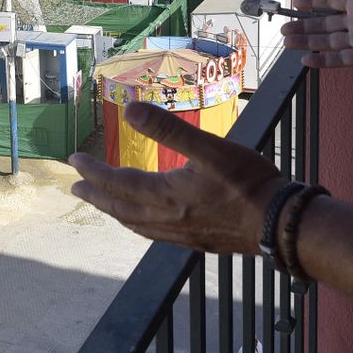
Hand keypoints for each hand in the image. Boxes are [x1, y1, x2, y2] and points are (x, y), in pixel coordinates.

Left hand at [70, 102, 283, 255]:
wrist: (279, 224)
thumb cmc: (248, 183)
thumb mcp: (210, 147)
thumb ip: (169, 128)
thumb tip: (129, 110)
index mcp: (165, 195)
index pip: (117, 182)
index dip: (93, 172)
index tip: (73, 161)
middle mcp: (166, 219)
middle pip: (119, 207)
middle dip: (95, 194)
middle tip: (74, 187)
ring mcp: (180, 235)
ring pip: (134, 224)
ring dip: (113, 211)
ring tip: (102, 203)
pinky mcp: (195, 243)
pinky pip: (151, 235)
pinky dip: (136, 224)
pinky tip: (144, 222)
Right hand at [281, 0, 352, 66]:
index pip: (330, 1)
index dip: (313, 1)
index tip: (296, 1)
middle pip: (323, 24)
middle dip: (303, 26)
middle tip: (284, 28)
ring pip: (327, 41)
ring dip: (307, 41)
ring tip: (287, 41)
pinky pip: (341, 58)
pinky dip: (323, 60)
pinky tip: (307, 60)